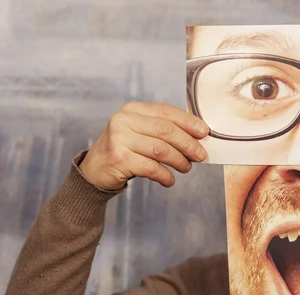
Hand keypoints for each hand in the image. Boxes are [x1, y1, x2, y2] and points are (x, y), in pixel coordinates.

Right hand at [80, 102, 208, 190]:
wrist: (95, 170)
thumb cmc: (124, 150)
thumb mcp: (140, 133)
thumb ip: (163, 131)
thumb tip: (197, 136)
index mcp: (133, 110)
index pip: (166, 112)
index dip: (188, 122)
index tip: (204, 132)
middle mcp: (124, 121)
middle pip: (166, 130)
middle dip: (188, 144)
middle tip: (200, 155)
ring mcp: (119, 139)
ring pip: (161, 150)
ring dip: (179, 161)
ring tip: (186, 168)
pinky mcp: (119, 159)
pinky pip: (151, 168)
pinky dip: (165, 175)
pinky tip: (169, 180)